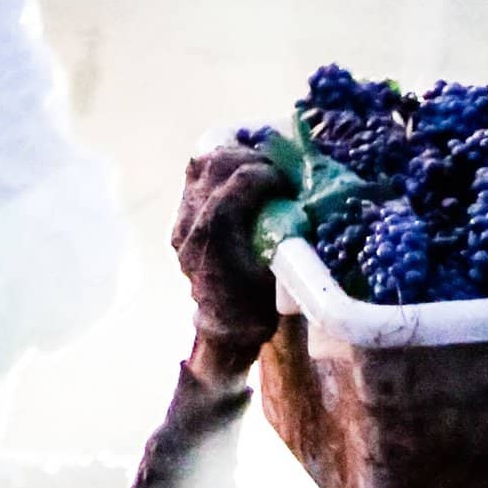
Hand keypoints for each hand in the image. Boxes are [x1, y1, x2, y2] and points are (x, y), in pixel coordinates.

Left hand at [172, 141, 286, 386]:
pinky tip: (238, 177)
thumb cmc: (257, 306)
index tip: (287, 182)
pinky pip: (195, 181)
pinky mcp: (180, 222)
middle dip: (250, 157)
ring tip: (256, 166)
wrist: (225, 330)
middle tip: (274, 169)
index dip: (268, 172)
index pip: (239, 181)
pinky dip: (217, 172)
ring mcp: (181, 222)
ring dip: (231, 159)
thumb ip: (285, 234)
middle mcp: (192, 224)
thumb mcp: (279, 273)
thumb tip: (306, 197)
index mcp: (216, 236)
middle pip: (216, 164)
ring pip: (201, 167)